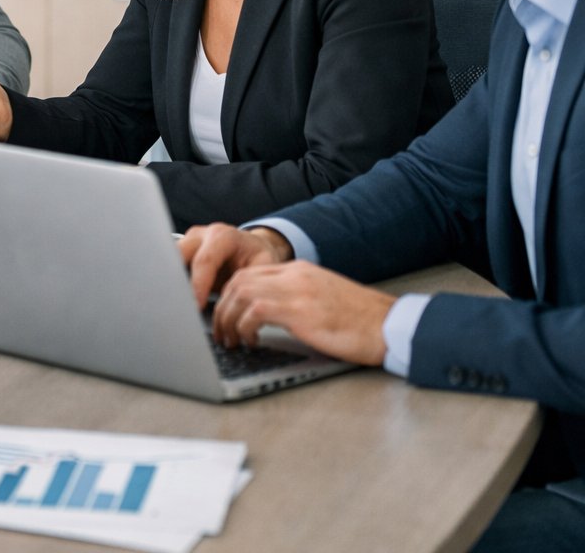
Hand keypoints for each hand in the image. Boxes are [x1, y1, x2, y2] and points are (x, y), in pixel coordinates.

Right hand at [178, 223, 292, 309]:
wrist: (251, 247)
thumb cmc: (257, 256)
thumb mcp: (264, 265)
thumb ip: (250, 280)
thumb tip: (234, 301)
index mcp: (222, 236)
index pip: (204, 260)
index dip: (198, 285)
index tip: (197, 306)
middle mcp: (201, 235)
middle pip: (177, 255)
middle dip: (176, 281)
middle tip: (181, 307)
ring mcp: (187, 241)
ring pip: (168, 260)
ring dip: (171, 282)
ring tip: (176, 305)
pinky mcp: (180, 250)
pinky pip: (169, 266)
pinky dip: (171, 282)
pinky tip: (176, 299)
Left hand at [211, 261, 394, 365]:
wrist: (392, 326)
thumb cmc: (362, 322)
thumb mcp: (322, 301)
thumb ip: (295, 299)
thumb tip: (265, 317)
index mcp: (300, 271)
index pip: (250, 273)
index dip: (230, 295)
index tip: (224, 315)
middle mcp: (295, 275)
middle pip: (239, 281)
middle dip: (222, 307)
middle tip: (219, 331)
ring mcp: (297, 290)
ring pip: (241, 293)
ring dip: (227, 318)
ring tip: (229, 340)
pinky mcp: (301, 310)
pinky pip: (256, 311)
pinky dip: (244, 326)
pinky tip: (249, 341)